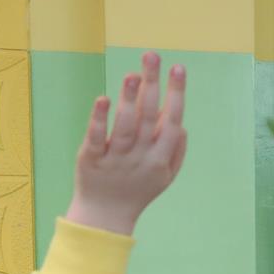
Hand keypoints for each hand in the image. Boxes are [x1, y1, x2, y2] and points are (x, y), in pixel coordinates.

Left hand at [65, 53, 186, 236]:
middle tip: (152, 56)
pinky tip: (104, 99)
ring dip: (130, 98)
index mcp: (161, 158)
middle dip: (153, 84)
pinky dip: (99, 118)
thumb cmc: (138, 192)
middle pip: (149, 116)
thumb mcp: (165, 177)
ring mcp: (115, 158)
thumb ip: (176, 151)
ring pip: (125, 125)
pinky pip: (96, 137)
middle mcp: (140, 157)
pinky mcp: (91, 159)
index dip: (176, 94)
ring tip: (133, 73)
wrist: (106, 218)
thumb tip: (181, 123)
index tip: (178, 69)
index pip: (172, 121)